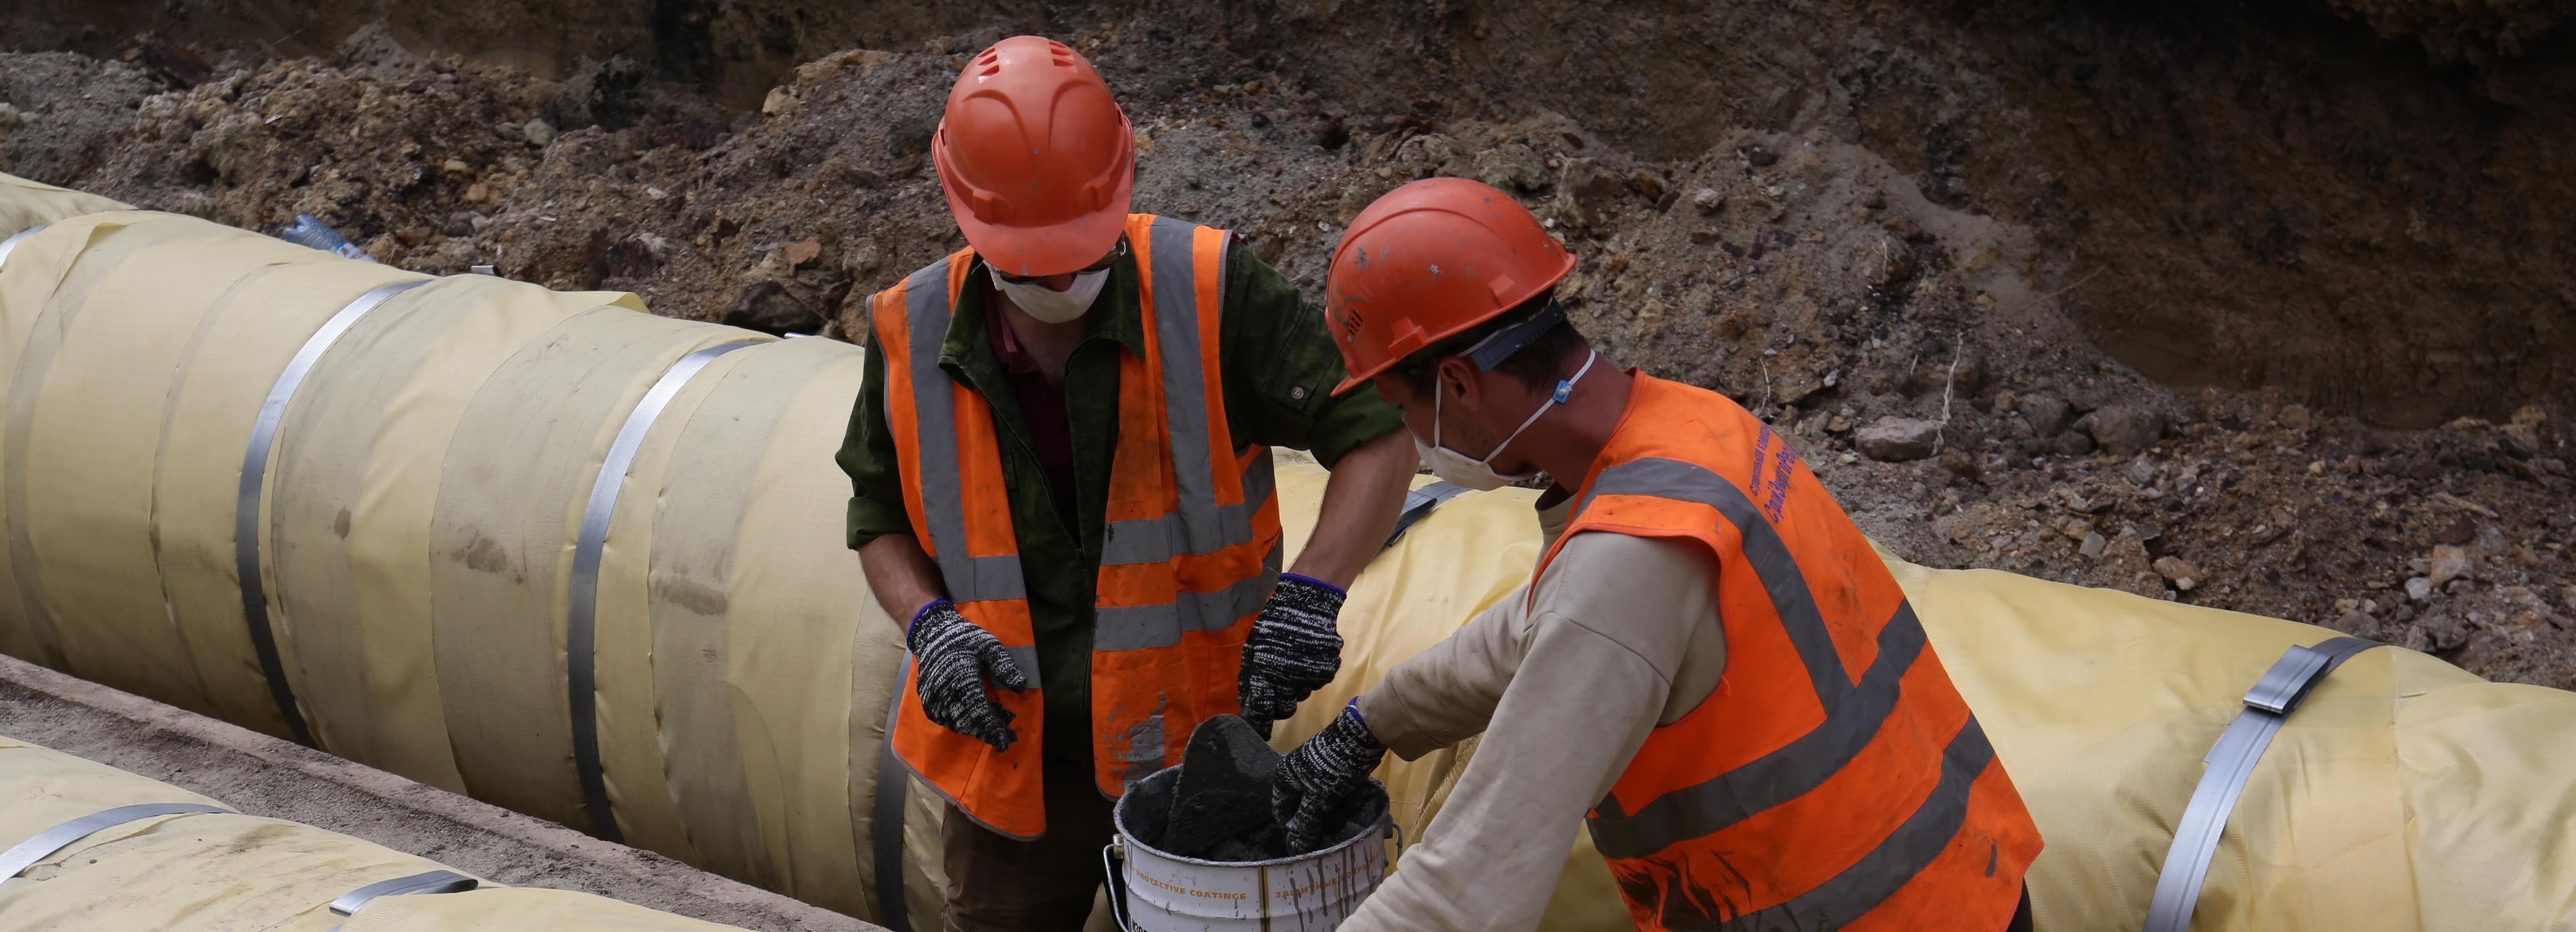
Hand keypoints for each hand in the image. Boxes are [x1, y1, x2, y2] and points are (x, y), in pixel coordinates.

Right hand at [907, 599, 1029, 751]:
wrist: (933, 635)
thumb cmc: (965, 639)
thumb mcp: (989, 645)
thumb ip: (1004, 665)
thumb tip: (1021, 687)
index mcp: (961, 676)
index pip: (978, 710)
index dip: (993, 727)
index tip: (1007, 739)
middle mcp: (944, 691)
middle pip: (967, 722)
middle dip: (988, 732)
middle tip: (1006, 737)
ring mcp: (933, 698)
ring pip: (956, 724)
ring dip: (976, 729)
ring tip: (994, 727)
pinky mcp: (927, 701)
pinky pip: (945, 721)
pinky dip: (961, 724)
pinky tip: (975, 722)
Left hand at [1238, 573, 1345, 734]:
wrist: (1306, 605)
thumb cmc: (1274, 625)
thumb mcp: (1253, 647)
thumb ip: (1248, 676)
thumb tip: (1244, 701)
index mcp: (1266, 675)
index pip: (1263, 711)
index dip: (1260, 723)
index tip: (1259, 728)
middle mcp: (1288, 681)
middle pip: (1285, 710)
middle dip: (1279, 705)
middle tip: (1277, 690)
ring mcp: (1309, 677)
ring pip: (1301, 695)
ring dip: (1295, 687)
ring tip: (1292, 664)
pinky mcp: (1326, 672)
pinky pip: (1316, 683)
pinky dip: (1310, 676)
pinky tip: (1306, 658)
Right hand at [1273, 701, 1385, 852]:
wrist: (1363, 735)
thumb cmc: (1333, 767)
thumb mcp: (1318, 799)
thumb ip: (1306, 824)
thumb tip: (1295, 849)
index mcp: (1286, 778)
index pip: (1281, 812)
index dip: (1294, 828)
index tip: (1309, 840)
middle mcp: (1298, 775)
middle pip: (1306, 810)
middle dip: (1325, 817)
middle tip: (1337, 819)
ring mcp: (1319, 774)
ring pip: (1326, 804)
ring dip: (1341, 807)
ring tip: (1352, 798)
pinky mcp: (1337, 773)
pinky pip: (1339, 794)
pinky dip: (1350, 796)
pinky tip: (1360, 790)